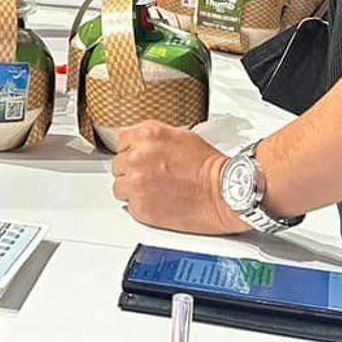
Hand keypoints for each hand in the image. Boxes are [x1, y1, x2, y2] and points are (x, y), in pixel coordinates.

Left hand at [110, 121, 243, 233]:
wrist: (223, 193)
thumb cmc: (210, 167)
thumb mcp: (180, 136)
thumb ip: (153, 140)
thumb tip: (138, 146)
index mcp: (148, 134)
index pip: (121, 141)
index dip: (132, 151)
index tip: (140, 158)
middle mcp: (138, 157)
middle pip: (118, 165)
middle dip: (132, 171)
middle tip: (153, 176)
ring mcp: (137, 183)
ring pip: (119, 187)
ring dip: (133, 190)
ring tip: (155, 191)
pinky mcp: (140, 207)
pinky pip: (129, 206)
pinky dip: (141, 207)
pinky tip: (159, 202)